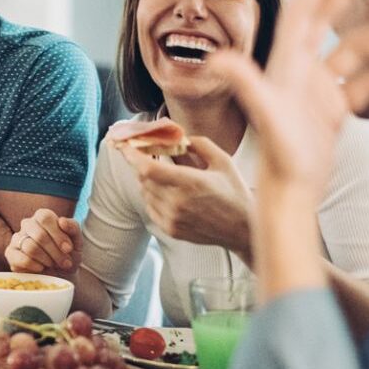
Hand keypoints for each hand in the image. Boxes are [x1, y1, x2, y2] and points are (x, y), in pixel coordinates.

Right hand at [4, 208, 81, 276]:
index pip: (45, 218)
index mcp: (42, 216)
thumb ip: (73, 227)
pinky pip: (22, 259)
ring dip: (47, 260)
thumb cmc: (68, 254)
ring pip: (31, 248)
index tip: (68, 249)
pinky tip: (42, 269)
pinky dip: (35, 266)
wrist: (61, 274)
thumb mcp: (77, 241)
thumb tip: (61, 221)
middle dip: (55, 252)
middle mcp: (27, 224)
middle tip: (65, 262)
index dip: (58, 235)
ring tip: (54, 265)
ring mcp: (17, 238)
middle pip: (39, 235)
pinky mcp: (11, 254)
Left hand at [120, 137, 253, 257]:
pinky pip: (150, 207)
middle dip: (142, 164)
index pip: (148, 168)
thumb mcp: (223, 161)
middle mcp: (177, 202)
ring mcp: (172, 219)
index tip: (125, 146)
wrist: (243, 229)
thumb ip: (199, 144)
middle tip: (148, 155)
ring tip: (167, 175)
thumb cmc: (235, 192)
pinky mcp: (171, 230)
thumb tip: (178, 138)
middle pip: (143, 179)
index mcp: (191, 182)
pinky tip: (169, 193)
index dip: (132, 156)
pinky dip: (153, 196)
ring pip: (145, 193)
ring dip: (148, 180)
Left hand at [209, 0, 368, 199]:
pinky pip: (362, 84)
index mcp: (284, 65)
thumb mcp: (264, 113)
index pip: (301, 14)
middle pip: (326, 23)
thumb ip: (244, 81)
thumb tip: (214, 57)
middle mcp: (298, 73)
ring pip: (352, 52)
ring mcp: (316, 92)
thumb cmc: (278, 155)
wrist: (288, 193)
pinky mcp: (331, 112)